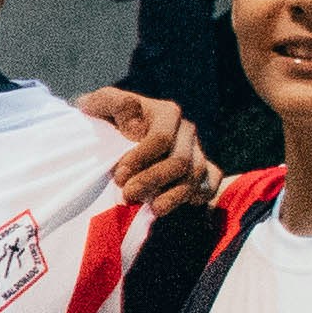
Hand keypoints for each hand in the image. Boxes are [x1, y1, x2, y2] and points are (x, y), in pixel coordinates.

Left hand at [79, 87, 214, 214]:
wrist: (112, 133)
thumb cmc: (106, 118)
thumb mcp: (101, 104)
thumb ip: (114, 104)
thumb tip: (135, 124)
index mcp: (167, 112)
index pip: (161, 138)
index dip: (140, 159)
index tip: (119, 176)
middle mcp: (186, 130)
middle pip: (180, 161)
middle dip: (153, 180)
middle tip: (128, 195)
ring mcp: (196, 151)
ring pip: (195, 176)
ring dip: (172, 196)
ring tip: (151, 208)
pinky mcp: (202, 170)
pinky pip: (211, 184)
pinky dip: (199, 196)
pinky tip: (180, 204)